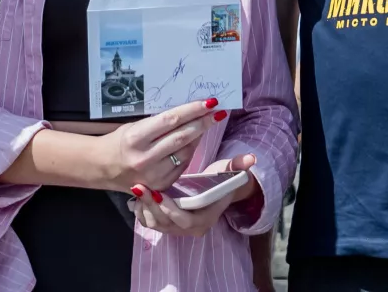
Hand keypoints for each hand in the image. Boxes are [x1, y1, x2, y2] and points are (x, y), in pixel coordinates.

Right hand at [96, 98, 220, 191]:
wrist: (103, 168)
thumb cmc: (118, 142)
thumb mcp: (134, 127)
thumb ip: (158, 124)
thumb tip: (187, 113)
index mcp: (136, 138)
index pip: (170, 120)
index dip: (192, 111)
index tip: (209, 102)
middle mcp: (145, 157)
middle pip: (182, 136)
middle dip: (203, 122)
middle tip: (217, 112)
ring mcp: (154, 174)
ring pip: (185, 152)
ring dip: (199, 136)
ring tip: (207, 123)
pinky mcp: (161, 185)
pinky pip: (182, 165)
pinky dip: (190, 151)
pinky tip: (194, 140)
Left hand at [129, 153, 258, 237]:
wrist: (212, 192)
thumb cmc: (219, 181)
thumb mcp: (228, 172)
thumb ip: (238, 167)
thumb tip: (251, 158)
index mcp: (205, 219)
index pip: (186, 220)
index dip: (171, 209)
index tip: (159, 192)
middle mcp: (190, 229)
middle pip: (166, 224)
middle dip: (152, 206)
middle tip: (140, 187)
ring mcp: (176, 229)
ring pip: (155, 224)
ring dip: (144, 208)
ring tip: (137, 189)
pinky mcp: (165, 224)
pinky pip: (149, 222)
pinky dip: (141, 211)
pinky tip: (136, 196)